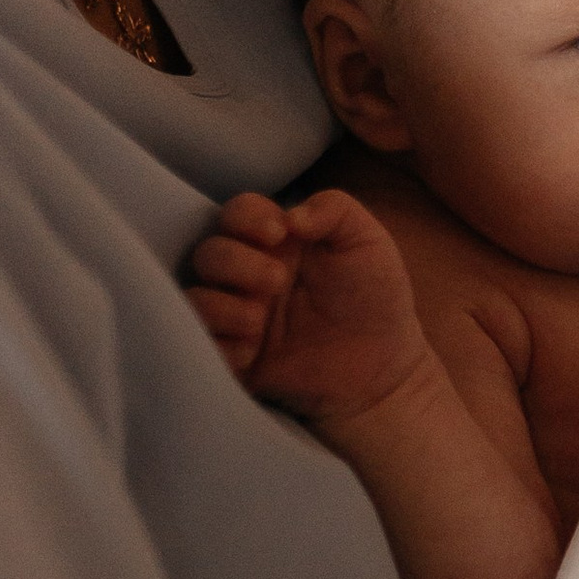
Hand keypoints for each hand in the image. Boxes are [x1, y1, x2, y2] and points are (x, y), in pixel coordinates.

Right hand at [186, 190, 428, 424]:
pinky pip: (203, 345)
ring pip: (195, 298)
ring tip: (259, 321)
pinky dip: (222, 345)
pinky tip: (254, 351)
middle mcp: (248, 275)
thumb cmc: (376, 299)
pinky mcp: (234, 357)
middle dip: (236, 263)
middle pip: (208, 253)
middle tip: (277, 282)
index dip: (246, 217)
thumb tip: (289, 217)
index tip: (279, 234)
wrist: (382, 370)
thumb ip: (334, 209)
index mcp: (275, 243)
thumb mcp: (367, 241)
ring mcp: (238, 316)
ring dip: (222, 305)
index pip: (236, 213)